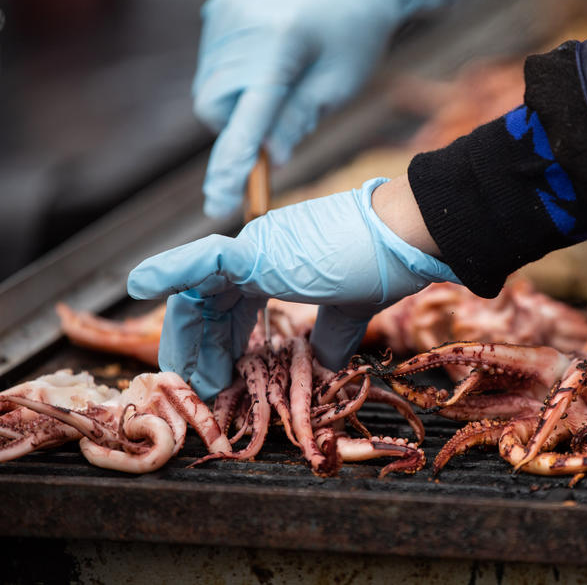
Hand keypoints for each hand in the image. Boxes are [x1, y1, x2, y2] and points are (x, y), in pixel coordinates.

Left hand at [127, 177, 457, 398]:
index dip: (219, 347)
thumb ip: (330, 338)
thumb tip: (323, 369)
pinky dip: (170, 270)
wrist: (405, 235)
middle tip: (196, 390)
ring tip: (182, 375)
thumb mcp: (349, 311)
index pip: (231, 310)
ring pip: (200, 296)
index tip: (218, 383)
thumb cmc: (384, 265)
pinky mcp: (258, 251)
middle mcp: (259, 256)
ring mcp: (255, 251)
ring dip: (188, 338)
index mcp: (277, 266)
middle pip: (209, 306)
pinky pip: (202, 261)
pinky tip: (142, 282)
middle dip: (198, 352)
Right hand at [193, 0, 459, 217]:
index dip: (232, 165)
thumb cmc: (353, 39)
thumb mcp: (338, 86)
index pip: (248, 117)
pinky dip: (233, 78)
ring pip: (209, 89)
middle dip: (239, 126)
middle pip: (215, 106)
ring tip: (279, 81)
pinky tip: (267, 60)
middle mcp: (243, 25)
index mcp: (281, 44)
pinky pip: (212, 64)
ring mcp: (225, 13)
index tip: (218, 204)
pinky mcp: (218, 8)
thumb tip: (267, 156)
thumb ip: (298, 120)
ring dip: (237, 103)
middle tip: (279, 119)